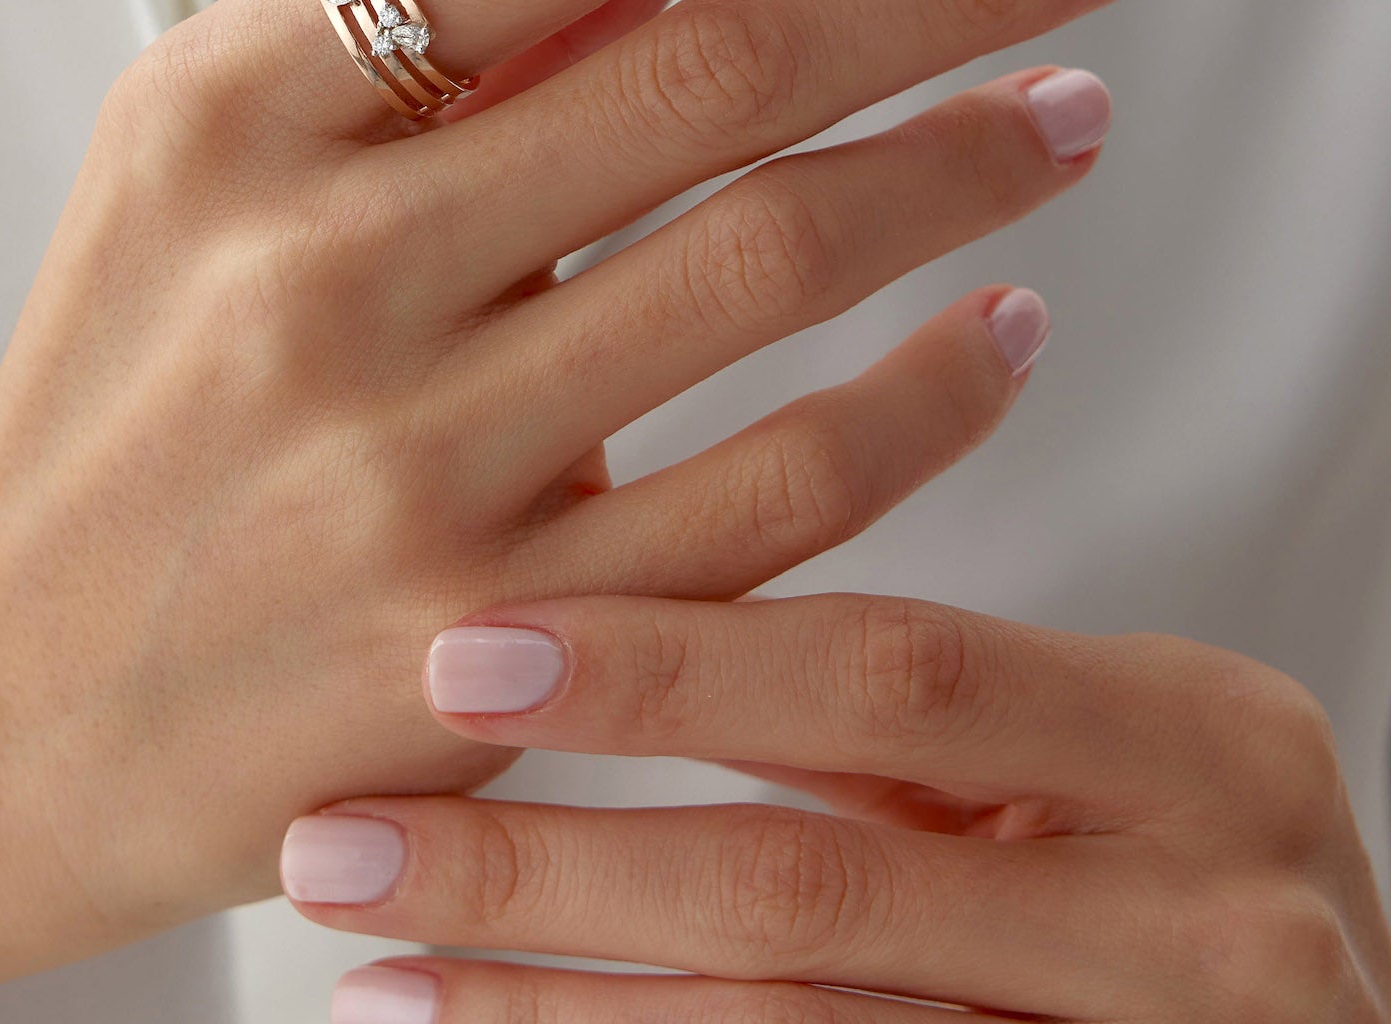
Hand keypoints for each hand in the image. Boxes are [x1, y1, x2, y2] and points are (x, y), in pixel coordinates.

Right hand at [0, 0, 1175, 996]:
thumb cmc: (134, 374)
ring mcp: (405, 472)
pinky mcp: (495, 645)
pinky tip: (1001, 327)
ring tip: (1074, 104)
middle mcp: (314, 273)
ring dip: (967, 166)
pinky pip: (782, 495)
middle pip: (712, 73)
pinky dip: (929, 397)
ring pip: (771, 268)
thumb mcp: (235, 146)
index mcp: (236, 107)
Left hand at [290, 592, 1390, 1020]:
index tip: (458, 643)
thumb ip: (882, 686)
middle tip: (345, 837)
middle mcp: (1211, 926)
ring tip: (372, 965)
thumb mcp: (1079, 741)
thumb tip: (626, 575)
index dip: (665, 662)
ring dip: (548, 1006)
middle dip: (547, 863)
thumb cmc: (1167, 857)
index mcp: (1202, 743)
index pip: (885, 672)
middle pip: (808, 884)